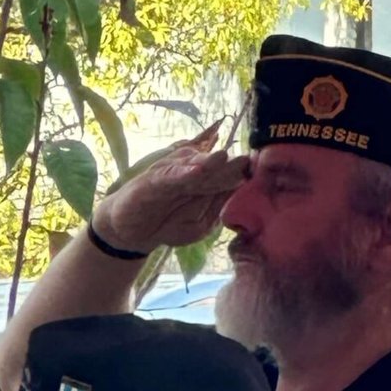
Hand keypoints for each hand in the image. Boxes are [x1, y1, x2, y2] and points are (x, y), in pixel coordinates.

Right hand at [92, 128, 249, 254]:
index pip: (227, 176)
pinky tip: (196, 170)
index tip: (260, 170)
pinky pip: (170, 176)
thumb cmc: (167, 226)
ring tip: (224, 157)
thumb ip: (216, 208)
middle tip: (248, 159)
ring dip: (209, 163)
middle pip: (214, 169)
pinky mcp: (153, 181)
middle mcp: (190, 174)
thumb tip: (238, 191)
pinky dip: (183, 172)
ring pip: (194, 168)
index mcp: (204, 184)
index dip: (242, 172)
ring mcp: (171, 176)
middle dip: (230, 164)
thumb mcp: (198, 224)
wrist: (131, 232)